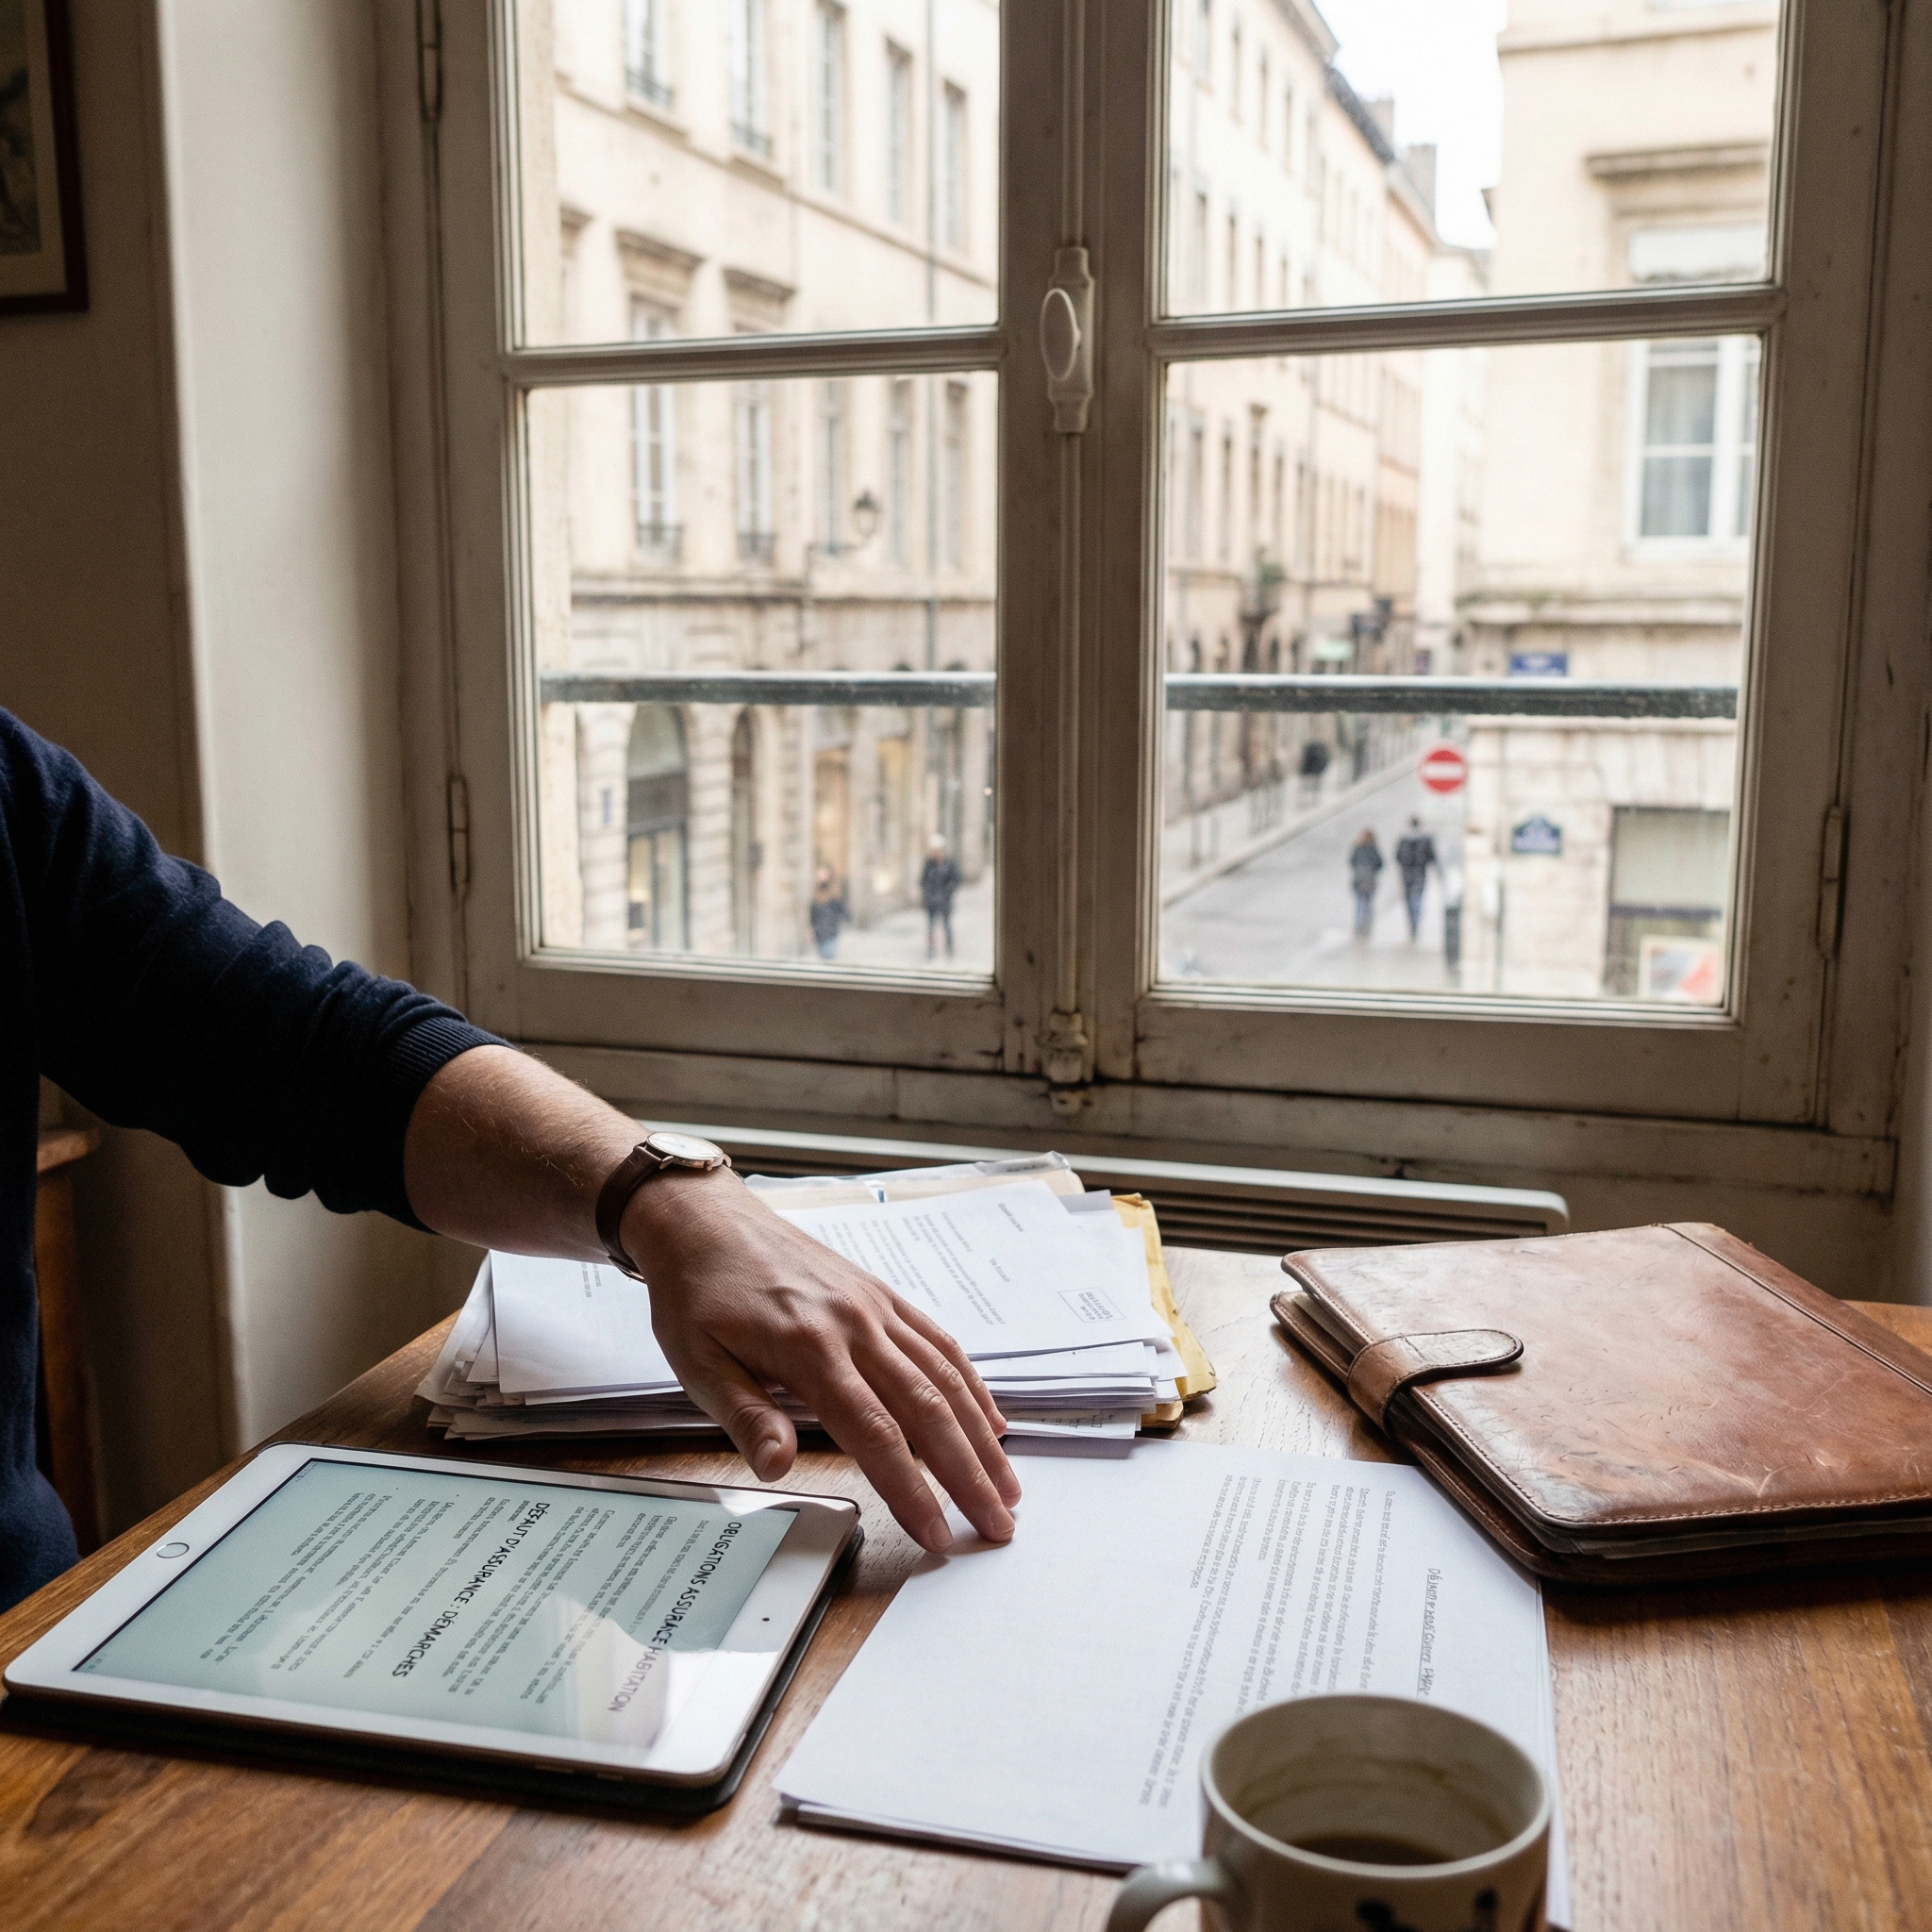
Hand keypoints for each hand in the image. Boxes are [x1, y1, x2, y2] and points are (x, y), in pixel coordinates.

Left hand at [619, 1168, 1020, 1551]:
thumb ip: (745, 1416)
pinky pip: (938, 1342)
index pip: (875, 1432)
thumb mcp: (698, 1362)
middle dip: (968, 1474)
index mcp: (809, 1348)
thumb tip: (778, 1468)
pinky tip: (991, 1420)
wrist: (707, 1222)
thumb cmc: (697, 1296)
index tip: (937, 1535)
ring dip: (982, 1436)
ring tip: (1008, 1486)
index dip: (911, 1488)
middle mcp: (856, 1325)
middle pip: (928, 1408)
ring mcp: (875, 1307)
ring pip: (945, 1377)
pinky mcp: (881, 1295)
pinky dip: (971, 1384)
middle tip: (998, 1526)